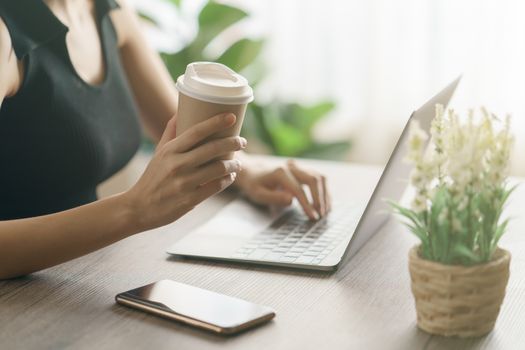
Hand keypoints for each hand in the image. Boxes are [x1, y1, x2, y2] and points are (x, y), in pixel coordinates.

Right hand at [124, 113, 246, 230]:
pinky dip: (227, 180)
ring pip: (218, 168)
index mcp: (170, 151)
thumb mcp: (159, 153)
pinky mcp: (190, 200)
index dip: (216, 122)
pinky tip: (230, 177)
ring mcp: (184, 183)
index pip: (197, 131)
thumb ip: (170, 133)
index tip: (232, 117)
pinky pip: (216, 186)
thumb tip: (180, 111)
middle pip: (213, 148)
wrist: (140, 208)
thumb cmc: (153, 177)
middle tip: (242, 141)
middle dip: (233, 143)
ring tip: (237, 163)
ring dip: (233, 164)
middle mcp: (177, 165)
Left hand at [235, 158, 330, 219]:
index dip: (307, 204)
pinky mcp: (303, 171)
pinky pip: (319, 179)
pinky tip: (325, 205)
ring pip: (319, 177)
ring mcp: (299, 168)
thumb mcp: (258, 194)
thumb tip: (291, 200)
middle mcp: (292, 167)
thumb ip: (273, 198)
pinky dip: (324, 191)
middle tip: (321, 215)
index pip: (298, 189)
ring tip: (325, 212)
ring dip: (325, 194)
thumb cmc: (255, 185)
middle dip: (320, 198)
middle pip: (314, 179)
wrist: (254, 173)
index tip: (313, 217)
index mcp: (280, 172)